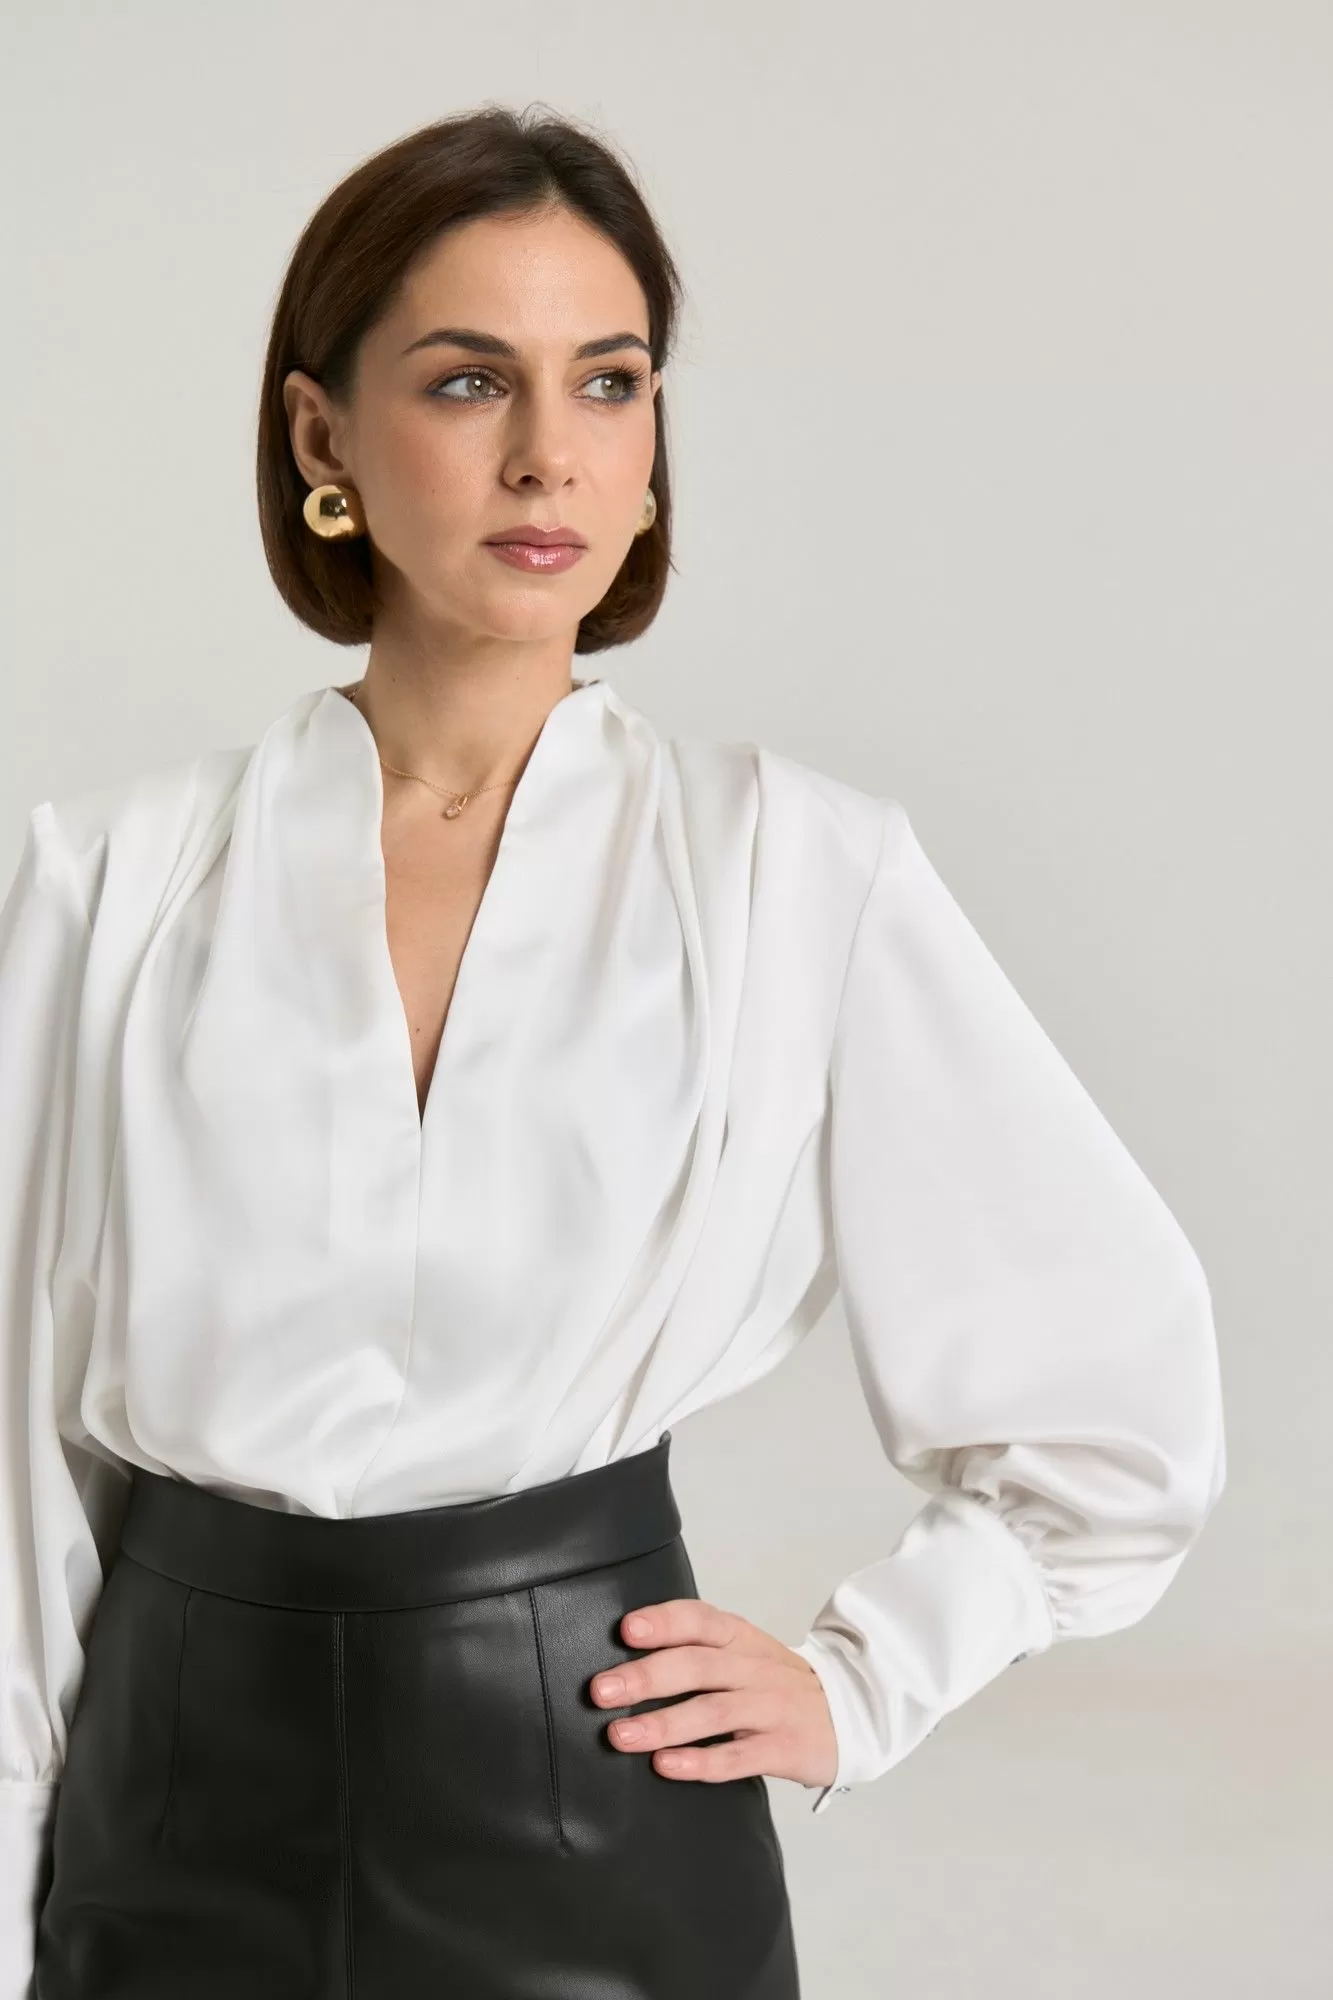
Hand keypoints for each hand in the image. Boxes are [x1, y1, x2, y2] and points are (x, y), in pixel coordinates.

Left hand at [588, 1598, 838, 1791]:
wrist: (855, 1712)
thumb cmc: (778, 1685)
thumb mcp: (745, 1655)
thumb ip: (697, 1652)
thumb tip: (623, 1660)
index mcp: (741, 1639)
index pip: (700, 1620)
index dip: (664, 1622)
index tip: (626, 1630)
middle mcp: (754, 1668)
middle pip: (697, 1665)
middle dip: (646, 1677)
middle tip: (601, 1691)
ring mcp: (772, 1707)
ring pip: (713, 1711)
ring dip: (663, 1723)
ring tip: (620, 1735)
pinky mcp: (786, 1747)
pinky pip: (739, 1755)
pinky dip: (701, 1761)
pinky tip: (667, 1766)